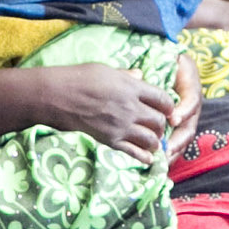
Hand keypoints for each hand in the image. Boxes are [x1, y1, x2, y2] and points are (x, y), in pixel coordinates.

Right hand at [22, 63, 178, 159]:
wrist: (59, 97)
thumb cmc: (80, 78)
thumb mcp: (107, 70)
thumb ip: (126, 75)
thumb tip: (140, 75)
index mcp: (132, 88)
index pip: (162, 99)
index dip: (169, 105)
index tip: (167, 108)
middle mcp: (131, 108)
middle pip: (159, 120)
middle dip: (162, 124)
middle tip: (159, 125)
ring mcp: (122, 126)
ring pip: (151, 138)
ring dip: (155, 140)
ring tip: (153, 140)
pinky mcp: (111, 140)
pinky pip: (134, 152)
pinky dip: (144, 156)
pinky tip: (149, 158)